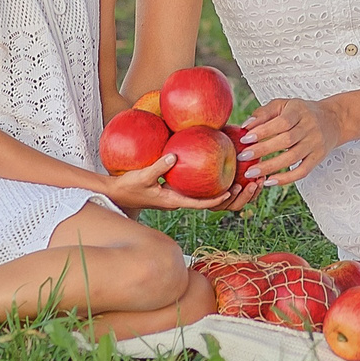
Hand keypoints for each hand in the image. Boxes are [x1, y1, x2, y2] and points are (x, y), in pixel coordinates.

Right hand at [101, 154, 242, 213]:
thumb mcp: (141, 176)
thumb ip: (157, 167)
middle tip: (241, 184)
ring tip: (236, 177)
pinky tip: (214, 169)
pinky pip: (194, 188)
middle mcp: (178, 200)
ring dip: (218, 190)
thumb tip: (174, 156)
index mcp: (172, 200)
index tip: (230, 192)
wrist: (117, 194)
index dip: (215, 200)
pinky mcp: (173, 190)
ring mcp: (176, 196)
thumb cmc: (128, 187)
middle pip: (205, 202)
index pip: (198, 204)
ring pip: (201, 196)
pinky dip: (206, 182)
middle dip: (224, 196)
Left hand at [239, 98, 341, 185]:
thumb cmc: (300, 112)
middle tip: (242, 157)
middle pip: (286, 141)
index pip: (282, 122)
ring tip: (250, 173)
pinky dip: (285, 178)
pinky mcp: (318, 158)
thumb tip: (245, 126)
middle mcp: (310, 127)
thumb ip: (264, 113)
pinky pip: (302, 171)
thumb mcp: (283, 105)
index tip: (244, 139)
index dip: (263, 131)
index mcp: (299, 111)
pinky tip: (269, 181)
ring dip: (270, 167)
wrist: (332, 119)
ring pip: (293, 158)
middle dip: (262, 150)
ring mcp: (315, 144)